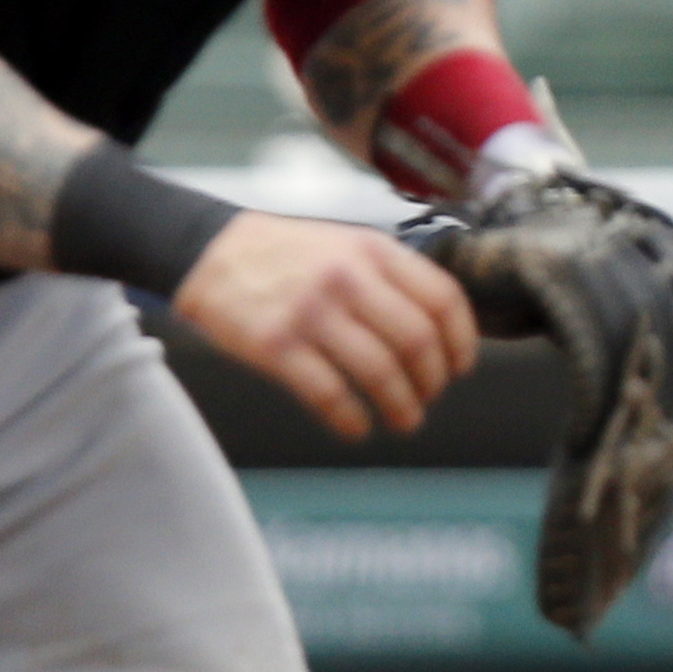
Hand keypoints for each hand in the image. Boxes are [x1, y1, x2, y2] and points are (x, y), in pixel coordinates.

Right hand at [174, 210, 480, 438]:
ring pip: (380, 372)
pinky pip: (330, 394)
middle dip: (433, 381)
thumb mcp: (347, 244)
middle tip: (429, 397)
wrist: (211, 252)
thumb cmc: (288, 255)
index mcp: (373, 250)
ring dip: (402, 407)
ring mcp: (311, 312)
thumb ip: (391, 276)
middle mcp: (347, 278)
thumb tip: (439, 330)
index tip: (460, 367)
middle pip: (417, 341)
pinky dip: (352, 420)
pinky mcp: (276, 345)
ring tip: (406, 420)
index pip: (442, 299)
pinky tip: (357, 428)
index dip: (461, 341)